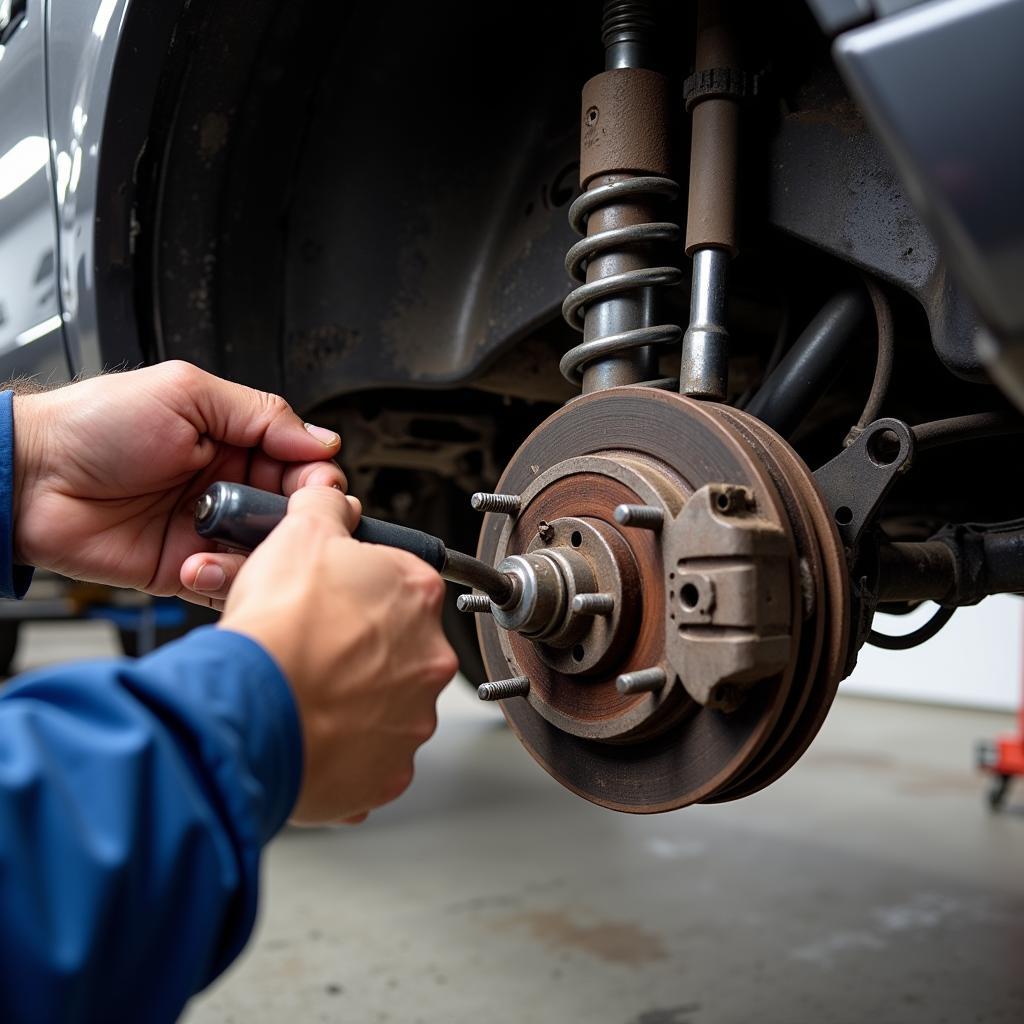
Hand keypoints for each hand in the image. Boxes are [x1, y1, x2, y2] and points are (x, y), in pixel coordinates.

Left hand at [12, 362, 346, 606]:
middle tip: (291, 518)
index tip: (321, 484)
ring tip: (240, 540)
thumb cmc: (94, 424)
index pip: (301, 463)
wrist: (29, 478)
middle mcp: (229, 487)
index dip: (318, 476)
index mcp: (234, 442)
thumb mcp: (186, 394)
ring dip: (264, 551)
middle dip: (301, 518)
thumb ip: (261, 414)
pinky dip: (226, 579)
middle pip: (293, 511)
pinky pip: (228, 584)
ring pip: (268, 552)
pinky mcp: (186, 570)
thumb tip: (323, 440)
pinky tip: (201, 562)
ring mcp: (209, 531)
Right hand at [219, 486, 457, 822]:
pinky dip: (344, 752)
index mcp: (417, 593)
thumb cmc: (278, 626)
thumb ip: (325, 508)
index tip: (333, 602)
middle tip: (311, 649)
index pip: (400, 582)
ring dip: (352, 701)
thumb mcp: (298, 534)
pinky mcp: (389, 773)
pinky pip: (371, 759)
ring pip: (386, 705)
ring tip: (304, 693)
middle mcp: (429, 657)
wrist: (251, 709)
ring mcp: (413, 718)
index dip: (358, 590)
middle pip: (396, 646)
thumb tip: (332, 496)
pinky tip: (309, 734)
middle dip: (357, 648)